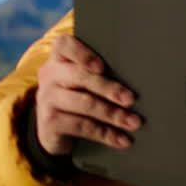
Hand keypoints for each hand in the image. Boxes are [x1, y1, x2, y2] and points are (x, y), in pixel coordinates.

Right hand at [34, 34, 140, 156]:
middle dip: (109, 88)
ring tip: (134, 122)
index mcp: (59, 58)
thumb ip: (99, 74)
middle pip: (81, 77)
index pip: (65, 45)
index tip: (102, 67)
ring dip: (113, 114)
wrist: (53, 130)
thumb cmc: (77, 97)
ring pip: (85, 104)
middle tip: (131, 99)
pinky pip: (82, 126)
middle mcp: (50, 75)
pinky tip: (122, 139)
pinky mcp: (50, 122)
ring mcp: (48, 98)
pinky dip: (106, 134)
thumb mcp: (82, 83)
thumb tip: (138, 80)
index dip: (83, 53)